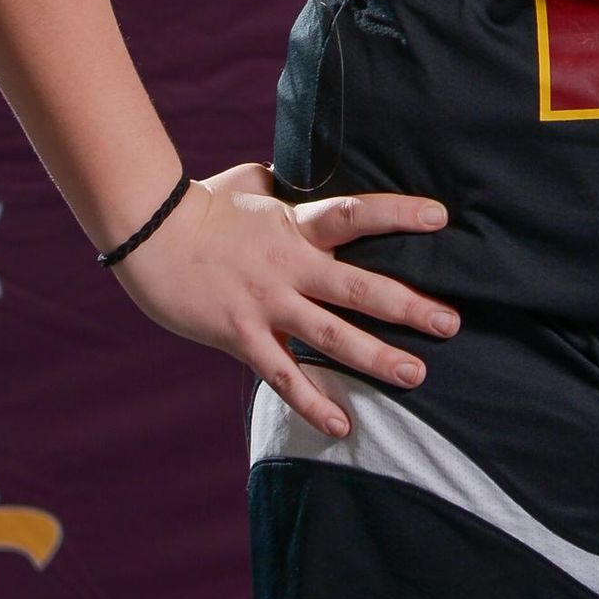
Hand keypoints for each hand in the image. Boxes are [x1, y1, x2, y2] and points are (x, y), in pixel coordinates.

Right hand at [105, 159, 458, 437]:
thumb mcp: (249, 182)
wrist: (147, 233)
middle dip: (407, 306)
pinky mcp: (240, 336)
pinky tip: (343, 426)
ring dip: (376, 357)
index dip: (398, 214)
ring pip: (331, 335)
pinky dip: (314, 402)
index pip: (356, 214)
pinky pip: (283, 376)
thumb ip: (281, 183)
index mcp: (294, 224)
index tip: (440, 220)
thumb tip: (293, 173)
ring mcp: (266, 304)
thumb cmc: (199, 204)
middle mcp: (289, 265)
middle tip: (450, 323)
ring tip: (415, 374)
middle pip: (358, 286)